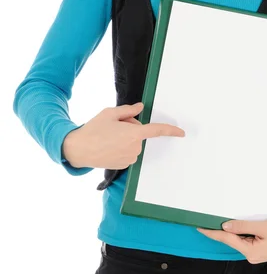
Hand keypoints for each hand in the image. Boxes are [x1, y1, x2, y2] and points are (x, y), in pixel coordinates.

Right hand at [62, 102, 185, 168]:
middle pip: (139, 133)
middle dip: (130, 128)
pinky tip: (107, 146)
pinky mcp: (124, 165)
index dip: (170, 131)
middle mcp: (134, 148)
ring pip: (133, 143)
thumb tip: (140, 108)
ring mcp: (129, 158)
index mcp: (133, 134)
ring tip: (108, 137)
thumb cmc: (93, 129)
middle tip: (114, 127)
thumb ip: (128, 110)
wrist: (79, 149)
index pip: (156, 131)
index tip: (181, 133)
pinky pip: (128, 152)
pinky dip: (121, 147)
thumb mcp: (110, 113)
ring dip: (125, 138)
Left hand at [197, 213, 266, 263]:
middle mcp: (250, 254)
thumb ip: (243, 226)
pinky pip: (245, 239)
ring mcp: (254, 253)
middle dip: (220, 230)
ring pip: (238, 239)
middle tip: (206, 219)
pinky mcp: (258, 249)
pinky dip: (240, 231)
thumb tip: (225, 226)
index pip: (226, 239)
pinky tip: (235, 224)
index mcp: (250, 251)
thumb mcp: (263, 226)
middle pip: (231, 239)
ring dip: (231, 229)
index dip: (212, 232)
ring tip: (218, 219)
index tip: (199, 226)